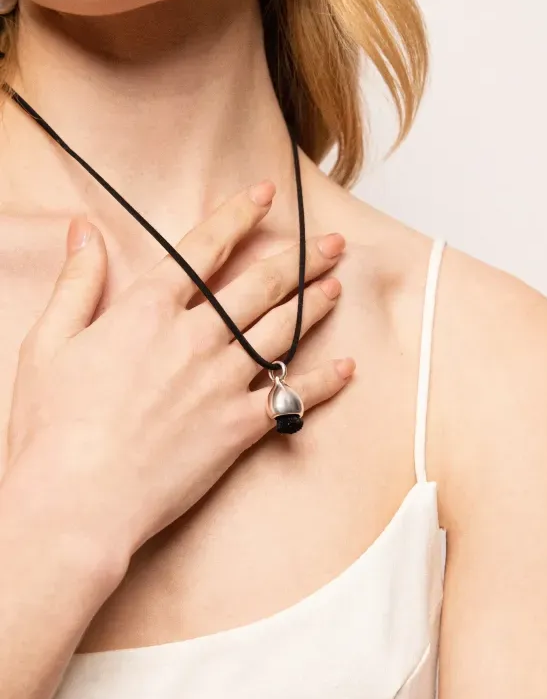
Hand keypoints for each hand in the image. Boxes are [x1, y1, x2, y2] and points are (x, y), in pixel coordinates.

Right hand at [5, 179, 353, 567]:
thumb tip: (83, 232)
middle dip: (300, 258)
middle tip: (330, 243)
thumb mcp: (48, 342)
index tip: (265, 195)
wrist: (78, 503)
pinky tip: (346, 368)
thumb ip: (77, 283)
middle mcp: (195, 338)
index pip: (203, 249)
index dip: (238, 216)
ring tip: (337, 285)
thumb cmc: (54, 429)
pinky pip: (292, 397)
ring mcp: (222, 382)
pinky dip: (323, 382)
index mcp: (147, 310)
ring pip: (283, 331)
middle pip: (260, 285)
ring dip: (315, 305)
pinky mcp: (239, 428)